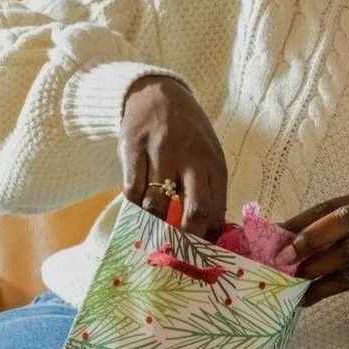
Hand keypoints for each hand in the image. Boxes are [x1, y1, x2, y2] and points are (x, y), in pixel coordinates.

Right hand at [121, 76, 228, 240]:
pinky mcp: (133, 150)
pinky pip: (131, 190)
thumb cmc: (188, 134)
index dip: (209, 238)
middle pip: (195, 210)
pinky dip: (134, 207)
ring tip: (152, 235)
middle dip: (187, 239)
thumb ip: (211, 191)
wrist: (157, 93)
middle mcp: (191, 158)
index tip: (200, 256)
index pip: (217, 210)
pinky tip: (136, 212)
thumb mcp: (209, 156)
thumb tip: (212, 234)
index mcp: (214, 164)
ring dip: (154, 225)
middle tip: (177, 254)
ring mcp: (161, 153)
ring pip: (157, 204)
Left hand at [277, 194, 348, 348]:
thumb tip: (280, 244)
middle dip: (309, 237)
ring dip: (316, 266)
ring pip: (347, 251)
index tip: (271, 238)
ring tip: (294, 280)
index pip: (328, 207)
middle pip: (343, 220)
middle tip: (283, 257)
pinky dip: (324, 289)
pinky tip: (307, 298)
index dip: (298, 222)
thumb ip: (328, 238)